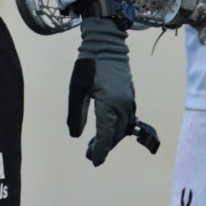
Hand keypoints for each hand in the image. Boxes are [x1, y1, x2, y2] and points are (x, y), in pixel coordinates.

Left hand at [68, 15, 148, 165]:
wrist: (107, 43)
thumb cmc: (89, 64)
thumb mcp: (77, 88)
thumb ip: (76, 113)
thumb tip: (76, 136)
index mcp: (109, 104)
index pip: (106, 135)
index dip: (101, 150)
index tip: (94, 161)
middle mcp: (123, 105)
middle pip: (116, 134)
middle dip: (105, 146)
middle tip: (90, 154)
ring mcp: (128, 100)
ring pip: (123, 127)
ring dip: (111, 138)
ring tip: (96, 144)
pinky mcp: (129, 95)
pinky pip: (127, 118)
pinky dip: (118, 127)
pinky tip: (108, 128)